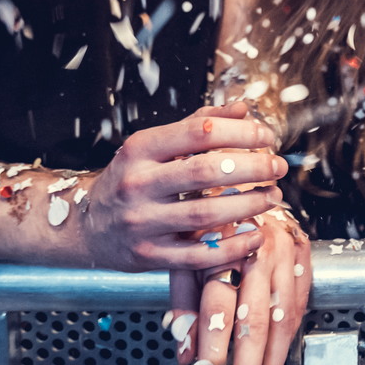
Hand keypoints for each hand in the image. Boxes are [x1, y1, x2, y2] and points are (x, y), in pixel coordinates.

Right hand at [78, 103, 286, 272]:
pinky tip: (255, 235)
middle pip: (206, 171)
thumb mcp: (154, 145)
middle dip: (252, 168)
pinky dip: (233, 246)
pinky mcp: (148, 256)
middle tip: (277, 167)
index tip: (266, 138)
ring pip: (205, 214)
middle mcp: (138, 184)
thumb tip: (242, 108)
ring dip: (248, 204)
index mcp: (140, 149)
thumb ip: (198, 124)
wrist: (88, 226)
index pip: (199, 132)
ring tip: (272, 196)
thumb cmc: (132, 178)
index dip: (241, 133)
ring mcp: (142, 223)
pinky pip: (199, 255)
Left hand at [169, 206, 310, 364]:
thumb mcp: (185, 252)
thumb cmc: (208, 215)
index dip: (213, 354)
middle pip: (255, 322)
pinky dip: (287, 345)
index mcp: (223, 245)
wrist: (244, 170)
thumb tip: (184, 353)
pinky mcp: (304, 256)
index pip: (219, 309)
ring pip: (282, 321)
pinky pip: (298, 308)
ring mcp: (286, 253)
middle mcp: (257, 250)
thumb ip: (184, 301)